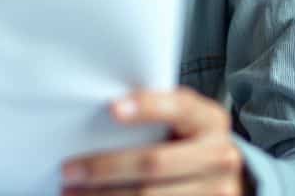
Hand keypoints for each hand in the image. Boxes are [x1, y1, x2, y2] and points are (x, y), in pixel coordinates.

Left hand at [60, 88, 248, 194]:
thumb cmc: (189, 140)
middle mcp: (220, 157)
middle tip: (68, 171)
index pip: (179, 107)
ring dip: (104, 195)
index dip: (148, 107)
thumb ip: (156, 113)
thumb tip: (100, 113)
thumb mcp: (185, 120)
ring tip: (70, 193)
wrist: (227, 178)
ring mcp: (218, 191)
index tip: (112, 109)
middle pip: (155, 163)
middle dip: (106, 167)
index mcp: (210, 120)